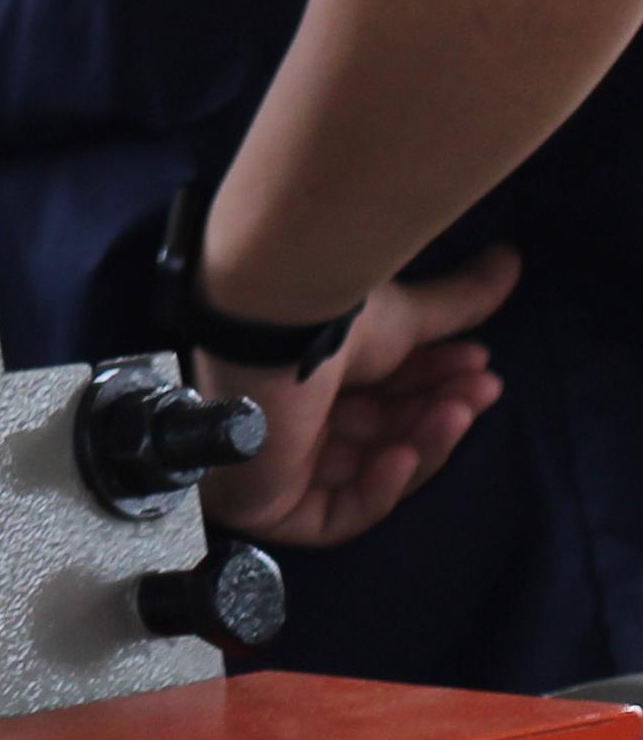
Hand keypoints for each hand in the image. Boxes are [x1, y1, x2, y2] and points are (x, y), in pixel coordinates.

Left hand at [199, 245, 519, 547]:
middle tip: (481, 388)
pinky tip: (403, 454)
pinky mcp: (273, 504)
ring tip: (456, 409)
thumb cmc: (318, 312)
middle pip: (381, 433)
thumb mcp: (399, 312)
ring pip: (369, 472)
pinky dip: (378, 488)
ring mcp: (281, 466)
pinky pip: (338, 515)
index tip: (482, 364)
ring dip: (421, 442)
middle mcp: (292, 419)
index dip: (435, 382)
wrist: (262, 324)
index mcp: (309, 376)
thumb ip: (455, 303)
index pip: (383, 394)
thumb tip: (512, 259)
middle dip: (435, 411)